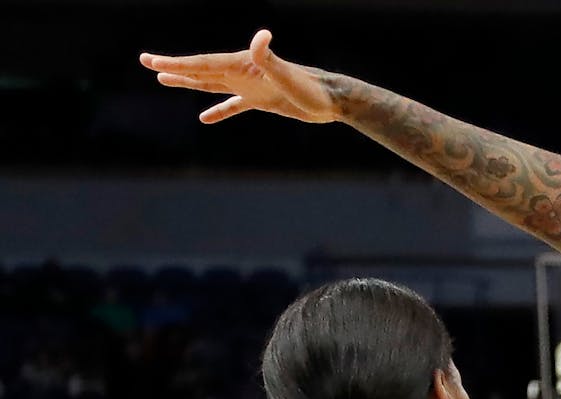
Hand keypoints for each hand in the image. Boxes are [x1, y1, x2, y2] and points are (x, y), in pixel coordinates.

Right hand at [139, 29, 338, 124]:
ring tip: (164, 79)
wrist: (331, 100)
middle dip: (173, 66)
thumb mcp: (287, 74)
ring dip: (188, 82)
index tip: (152, 62)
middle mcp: (242, 71)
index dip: (176, 63)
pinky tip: (204, 117)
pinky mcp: (261, 100)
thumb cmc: (311, 88)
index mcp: (242, 64)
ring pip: (211, 84)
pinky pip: (233, 105)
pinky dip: (219, 110)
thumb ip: (269, 57)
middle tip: (145, 62)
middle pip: (200, 69)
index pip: (203, 63)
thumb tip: (261, 36)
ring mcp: (250, 85)